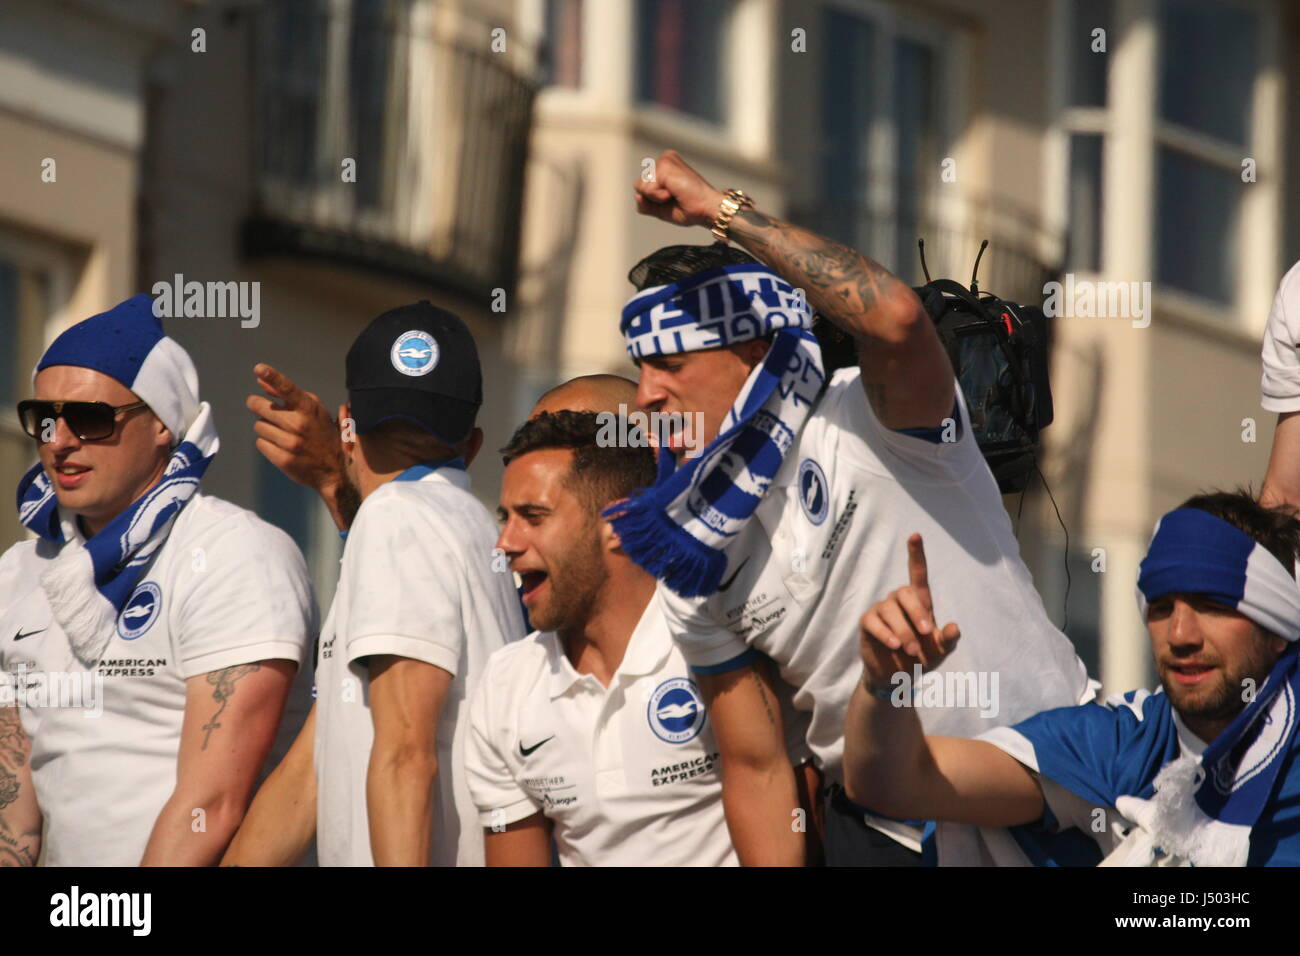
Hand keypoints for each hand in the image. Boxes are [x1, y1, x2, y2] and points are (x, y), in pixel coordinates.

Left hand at [246, 364, 344, 496]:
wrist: (334, 469)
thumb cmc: (322, 434)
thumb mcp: (312, 410)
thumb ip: (285, 394)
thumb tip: (260, 381)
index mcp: (308, 409)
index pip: (287, 388)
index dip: (272, 376)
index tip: (259, 368)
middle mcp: (299, 424)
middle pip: (259, 406)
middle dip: (258, 406)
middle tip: (266, 410)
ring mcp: (291, 443)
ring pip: (258, 426)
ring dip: (266, 428)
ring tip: (282, 434)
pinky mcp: (283, 459)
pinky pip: (260, 443)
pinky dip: (267, 444)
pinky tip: (281, 446)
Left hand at [633, 150, 726, 228]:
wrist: (706, 209)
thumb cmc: (689, 209)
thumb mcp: (661, 209)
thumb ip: (645, 204)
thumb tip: (636, 195)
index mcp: (665, 166)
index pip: (642, 186)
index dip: (653, 200)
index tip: (674, 198)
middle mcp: (665, 159)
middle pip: (639, 185)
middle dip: (653, 199)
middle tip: (675, 197)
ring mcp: (664, 161)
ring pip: (641, 187)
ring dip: (656, 198)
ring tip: (675, 194)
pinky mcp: (664, 166)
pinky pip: (648, 190)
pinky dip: (658, 197)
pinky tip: (674, 193)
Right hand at [859, 534, 960, 692]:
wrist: (898, 678)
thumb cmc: (921, 657)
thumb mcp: (940, 651)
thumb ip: (948, 640)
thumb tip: (955, 627)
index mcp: (919, 603)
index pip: (917, 574)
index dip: (916, 555)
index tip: (915, 536)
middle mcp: (899, 602)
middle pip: (905, 592)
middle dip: (917, 612)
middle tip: (926, 633)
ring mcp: (882, 611)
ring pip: (890, 609)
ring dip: (903, 630)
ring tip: (911, 650)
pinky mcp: (868, 624)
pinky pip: (873, 621)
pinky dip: (885, 633)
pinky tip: (894, 644)